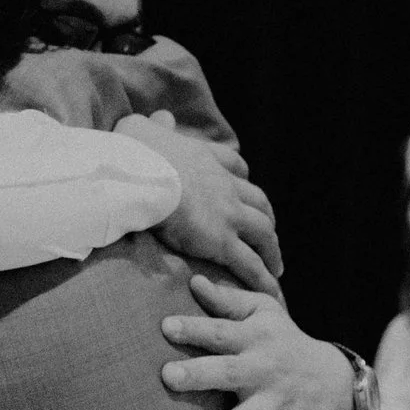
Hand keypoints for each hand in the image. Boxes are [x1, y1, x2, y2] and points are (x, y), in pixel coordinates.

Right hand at [120, 115, 282, 296]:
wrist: (138, 176)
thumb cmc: (133, 154)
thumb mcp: (143, 128)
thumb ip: (156, 125)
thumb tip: (161, 118)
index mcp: (205, 158)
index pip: (235, 165)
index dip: (241, 178)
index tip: (243, 189)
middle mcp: (224, 184)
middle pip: (258, 200)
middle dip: (266, 216)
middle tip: (267, 232)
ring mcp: (227, 213)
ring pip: (263, 232)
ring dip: (272, 249)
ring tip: (276, 266)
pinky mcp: (222, 241)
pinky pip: (250, 263)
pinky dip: (263, 277)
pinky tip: (271, 291)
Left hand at [161, 277, 355, 409]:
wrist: (338, 383)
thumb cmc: (286, 341)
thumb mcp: (266, 312)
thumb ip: (229, 299)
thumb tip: (193, 280)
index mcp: (253, 342)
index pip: (219, 332)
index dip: (194, 328)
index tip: (165, 327)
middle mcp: (261, 376)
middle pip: (227, 374)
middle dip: (200, 375)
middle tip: (170, 378)